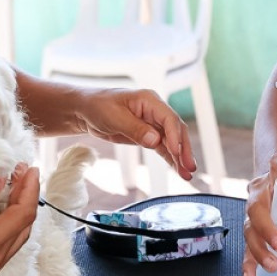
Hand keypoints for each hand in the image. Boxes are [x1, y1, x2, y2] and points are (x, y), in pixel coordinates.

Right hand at [0, 165, 39, 275]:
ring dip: (17, 214)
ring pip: (15, 239)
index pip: (23, 214)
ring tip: (13, 189)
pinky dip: (6, 228)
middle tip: (22, 176)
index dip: (30, 190)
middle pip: (24, 228)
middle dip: (26, 199)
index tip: (30, 170)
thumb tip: (2, 182)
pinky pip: (3, 248)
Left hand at [73, 89, 197, 180]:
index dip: (175, 136)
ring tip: (187, 175)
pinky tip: (178, 170)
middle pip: (176, 130)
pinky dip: (170, 158)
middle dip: (184, 149)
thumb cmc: (99, 107)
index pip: (168, 118)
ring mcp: (153, 123)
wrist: (86, 110)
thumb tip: (156, 141)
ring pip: (172, 141)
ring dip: (180, 157)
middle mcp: (155, 111)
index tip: (176, 152)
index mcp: (149, 100)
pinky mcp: (148, 135)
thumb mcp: (114, 117)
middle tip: (189, 167)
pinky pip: (163, 147)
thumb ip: (135, 129)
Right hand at [243, 153, 276, 275]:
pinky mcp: (253, 231)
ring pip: (250, 230)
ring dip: (259, 250)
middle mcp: (259, 192)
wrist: (273, 176)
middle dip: (267, 228)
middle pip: (257, 208)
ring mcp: (253, 213)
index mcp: (274, 173)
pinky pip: (248, 248)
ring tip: (273, 265)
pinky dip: (249, 264)